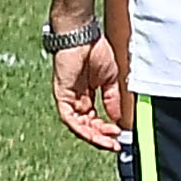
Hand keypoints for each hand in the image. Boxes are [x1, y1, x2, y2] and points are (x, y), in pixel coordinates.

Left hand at [51, 32, 127, 152]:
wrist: (83, 36)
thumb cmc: (95, 51)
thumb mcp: (111, 80)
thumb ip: (112, 100)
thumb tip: (118, 120)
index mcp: (88, 96)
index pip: (95, 120)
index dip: (106, 130)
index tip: (119, 136)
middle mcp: (76, 100)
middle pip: (86, 126)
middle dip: (101, 137)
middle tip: (114, 143)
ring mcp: (68, 98)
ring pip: (77, 126)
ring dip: (92, 136)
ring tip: (107, 141)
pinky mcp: (62, 95)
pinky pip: (68, 117)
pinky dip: (80, 127)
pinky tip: (93, 133)